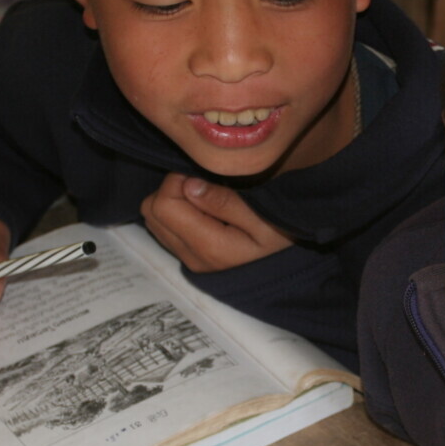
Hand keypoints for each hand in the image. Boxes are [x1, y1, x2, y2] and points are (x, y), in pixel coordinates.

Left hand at [141, 174, 292, 272]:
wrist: (294, 270)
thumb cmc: (285, 238)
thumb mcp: (264, 218)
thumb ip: (225, 202)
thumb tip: (188, 185)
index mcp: (209, 246)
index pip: (163, 205)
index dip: (176, 180)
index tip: (202, 175)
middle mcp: (192, 257)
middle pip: (151, 211)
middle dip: (170, 188)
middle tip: (203, 183)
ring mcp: (190, 260)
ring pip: (154, 220)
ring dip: (172, 200)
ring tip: (205, 195)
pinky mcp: (192, 259)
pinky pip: (165, 230)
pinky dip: (176, 213)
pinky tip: (204, 209)